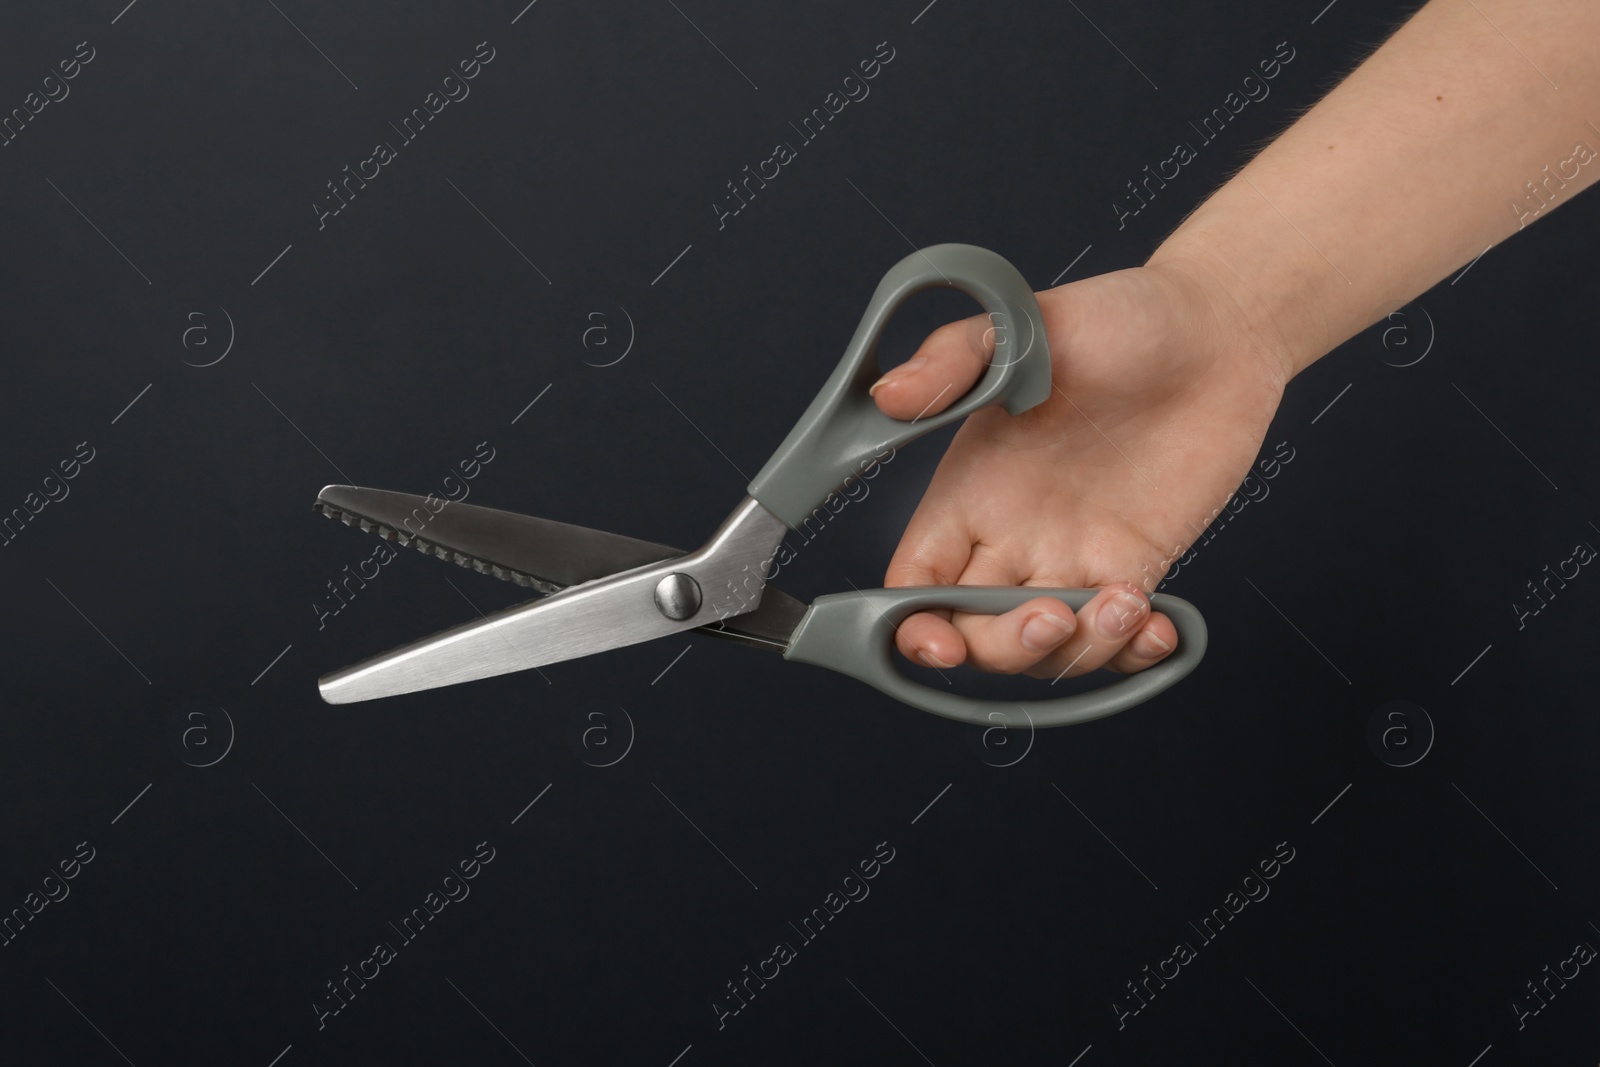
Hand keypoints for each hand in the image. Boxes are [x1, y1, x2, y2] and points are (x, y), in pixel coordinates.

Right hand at [870, 258, 1289, 678]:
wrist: (1218, 329)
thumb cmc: (1117, 317)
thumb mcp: (1022, 325)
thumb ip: (949, 362)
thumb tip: (887, 395)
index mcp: (968, 488)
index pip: (916, 582)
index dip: (913, 624)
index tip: (940, 641)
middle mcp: (1013, 533)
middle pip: (977, 632)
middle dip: (1004, 648)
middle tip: (1052, 616)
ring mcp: (1076, 554)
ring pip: (1049, 648)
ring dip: (1079, 652)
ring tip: (1124, 603)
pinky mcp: (1138, 563)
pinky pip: (1119, 637)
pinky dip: (1133, 653)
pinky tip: (1157, 624)